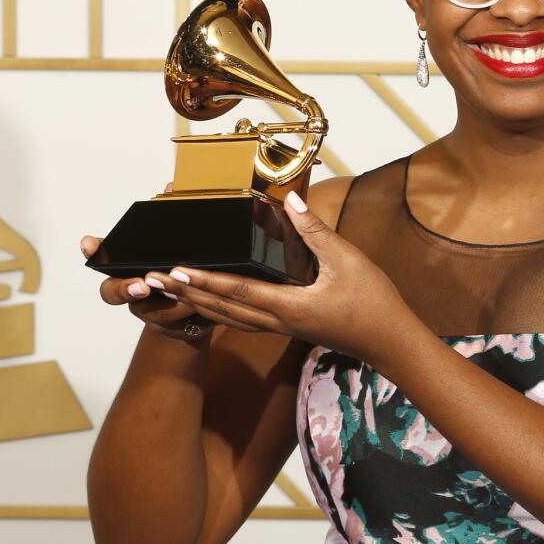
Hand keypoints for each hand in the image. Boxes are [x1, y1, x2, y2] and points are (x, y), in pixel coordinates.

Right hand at [81, 182, 207, 339]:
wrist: (202, 305)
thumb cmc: (184, 267)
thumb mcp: (180, 241)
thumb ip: (172, 216)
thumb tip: (171, 187)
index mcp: (129, 266)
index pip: (103, 256)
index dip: (94, 250)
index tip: (89, 244)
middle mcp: (132, 289)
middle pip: (113, 291)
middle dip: (126, 288)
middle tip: (142, 284)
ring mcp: (148, 311)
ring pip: (150, 311)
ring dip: (168, 303)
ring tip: (184, 295)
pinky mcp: (171, 326)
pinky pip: (177, 323)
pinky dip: (189, 313)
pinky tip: (201, 304)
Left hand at [146, 192, 414, 363]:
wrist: (389, 341)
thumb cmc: (373, 303)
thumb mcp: (347, 260)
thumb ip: (316, 231)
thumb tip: (292, 201)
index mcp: (289, 306)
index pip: (236, 291)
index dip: (204, 280)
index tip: (174, 270)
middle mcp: (279, 321)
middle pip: (223, 309)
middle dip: (187, 294)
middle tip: (154, 281)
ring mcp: (283, 327)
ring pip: (231, 318)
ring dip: (199, 304)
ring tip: (173, 291)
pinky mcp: (290, 327)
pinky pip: (246, 320)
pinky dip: (223, 310)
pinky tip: (215, 302)